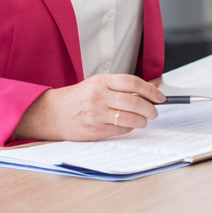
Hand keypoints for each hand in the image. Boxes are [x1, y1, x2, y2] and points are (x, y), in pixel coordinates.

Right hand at [14, 74, 162, 141]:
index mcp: (101, 81)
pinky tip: (128, 125)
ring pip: (130, 118)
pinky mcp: (95, 130)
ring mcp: (97, 114)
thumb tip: (147, 91)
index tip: (159, 96)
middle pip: (134, 102)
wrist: (52, 113)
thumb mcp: (96, 84)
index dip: (150, 90)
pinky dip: (129, 128)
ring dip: (142, 121)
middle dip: (150, 109)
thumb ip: (119, 87)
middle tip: (154, 112)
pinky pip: (121, 130)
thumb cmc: (77, 98)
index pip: (133, 82)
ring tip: (143, 120)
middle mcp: (99, 96)